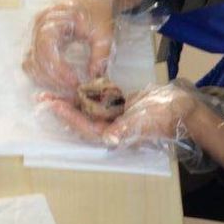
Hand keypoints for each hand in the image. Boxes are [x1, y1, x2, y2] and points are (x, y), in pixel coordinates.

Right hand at [23, 0, 145, 92]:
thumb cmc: (97, 12)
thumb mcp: (104, 33)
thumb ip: (100, 55)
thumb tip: (94, 77)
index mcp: (53, 19)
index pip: (47, 48)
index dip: (58, 69)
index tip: (74, 82)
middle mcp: (39, 26)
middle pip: (36, 59)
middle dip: (54, 78)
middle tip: (73, 89)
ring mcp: (35, 34)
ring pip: (31, 63)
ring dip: (47, 79)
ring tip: (68, 86)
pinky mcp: (38, 41)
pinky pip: (33, 62)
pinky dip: (43, 74)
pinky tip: (60, 81)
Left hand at [38, 81, 201, 147]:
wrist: (182, 107)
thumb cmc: (165, 116)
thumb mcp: (145, 122)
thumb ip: (126, 129)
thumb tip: (108, 138)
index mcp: (115, 135)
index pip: (86, 127)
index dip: (68, 116)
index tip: (53, 104)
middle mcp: (111, 129)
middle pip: (81, 119)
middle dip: (62, 109)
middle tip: (42, 97)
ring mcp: (115, 118)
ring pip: (87, 110)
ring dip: (70, 101)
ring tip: (52, 91)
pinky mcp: (120, 107)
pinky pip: (98, 102)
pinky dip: (86, 94)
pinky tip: (74, 85)